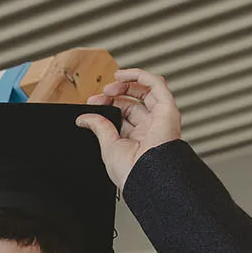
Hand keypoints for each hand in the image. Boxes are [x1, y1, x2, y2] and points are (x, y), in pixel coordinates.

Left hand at [78, 68, 183, 191]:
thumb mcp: (108, 146)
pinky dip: (141, 75)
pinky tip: (124, 74)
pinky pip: (157, 85)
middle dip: (114, 95)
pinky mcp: (168, 110)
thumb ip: (98, 127)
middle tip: (101, 96)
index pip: (122, 114)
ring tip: (112, 85)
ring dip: (126, 83)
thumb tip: (84, 118)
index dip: (107, 105)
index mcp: (137, 139)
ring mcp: (159, 118)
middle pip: (132, 102)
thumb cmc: (132, 173)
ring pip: (146, 91)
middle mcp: (150, 128)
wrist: (146, 178)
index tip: (93, 104)